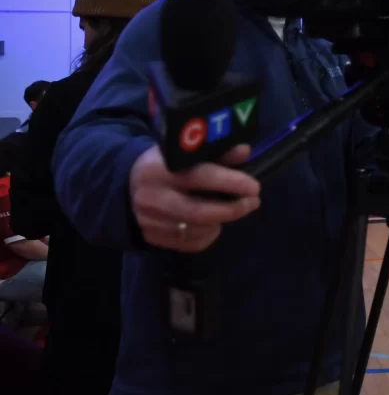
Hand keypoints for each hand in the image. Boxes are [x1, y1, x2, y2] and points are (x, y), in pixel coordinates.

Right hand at [129, 145, 261, 252]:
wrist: (127, 187)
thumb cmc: (167, 166)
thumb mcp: (185, 153)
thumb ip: (216, 153)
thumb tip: (244, 151)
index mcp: (160, 168)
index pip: (200, 176)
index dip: (230, 182)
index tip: (254, 187)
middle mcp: (152, 196)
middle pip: (199, 211)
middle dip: (232, 209)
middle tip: (253, 202)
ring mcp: (149, 220)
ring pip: (197, 230)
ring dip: (222, 221)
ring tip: (233, 210)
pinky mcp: (151, 238)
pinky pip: (190, 243)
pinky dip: (208, 234)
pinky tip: (213, 223)